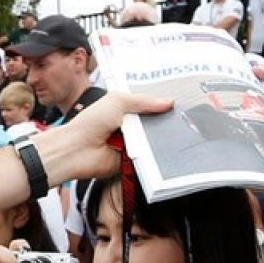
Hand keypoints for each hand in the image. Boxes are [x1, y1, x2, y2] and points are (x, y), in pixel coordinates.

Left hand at [32, 90, 171, 183]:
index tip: (180, 103)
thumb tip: (169, 102)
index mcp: (124, 110)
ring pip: (154, 141)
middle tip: (186, 118)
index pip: (148, 106)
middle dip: (166, 122)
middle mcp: (129, 127)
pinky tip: (169, 149)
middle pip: (154, 124)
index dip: (162, 105)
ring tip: (181, 132)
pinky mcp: (133, 161)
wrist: (77, 150)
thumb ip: (144, 101)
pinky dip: (156, 155)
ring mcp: (131, 145)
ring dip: (162, 139)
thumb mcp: (117, 101)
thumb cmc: (91, 122)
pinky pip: (150, 158)